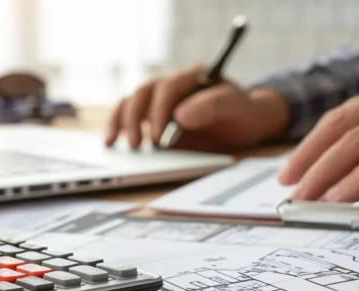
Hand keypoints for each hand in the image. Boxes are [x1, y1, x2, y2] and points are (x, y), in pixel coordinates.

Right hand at [105, 64, 289, 151]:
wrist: (245, 125)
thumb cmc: (242, 114)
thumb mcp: (235, 108)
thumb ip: (212, 106)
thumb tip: (180, 115)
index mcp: (192, 75)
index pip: (167, 88)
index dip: (160, 111)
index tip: (160, 138)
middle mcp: (171, 85)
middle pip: (142, 94)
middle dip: (135, 119)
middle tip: (136, 146)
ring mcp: (160, 100)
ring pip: (130, 103)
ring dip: (120, 122)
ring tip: (117, 144)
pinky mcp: (153, 117)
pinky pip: (129, 116)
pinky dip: (118, 127)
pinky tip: (112, 142)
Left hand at [278, 73, 358, 207]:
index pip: (350, 114)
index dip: (317, 141)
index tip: (295, 168)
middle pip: (345, 122)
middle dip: (309, 155)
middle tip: (287, 184)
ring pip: (358, 140)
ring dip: (324, 172)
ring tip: (304, 198)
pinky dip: (355, 181)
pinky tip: (338, 200)